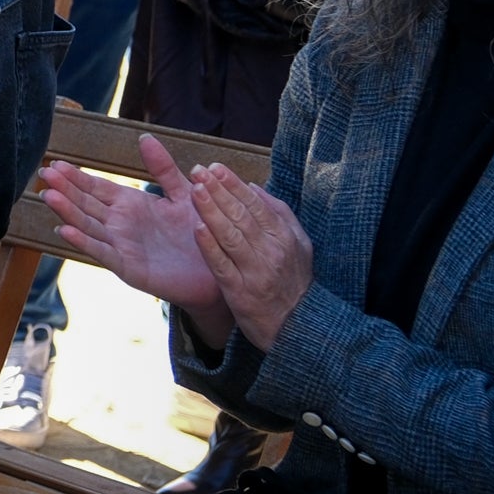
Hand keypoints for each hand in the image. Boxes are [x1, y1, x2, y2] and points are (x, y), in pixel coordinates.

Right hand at [40, 136, 232, 343]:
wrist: (222, 269)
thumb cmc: (202, 232)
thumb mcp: (183, 193)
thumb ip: (163, 168)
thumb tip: (144, 137)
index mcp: (131, 205)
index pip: (97, 187)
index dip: (76, 176)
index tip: (56, 163)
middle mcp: (121, 225)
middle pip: (86, 204)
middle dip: (65, 189)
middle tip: (43, 173)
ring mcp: (122, 247)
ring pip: (88, 226)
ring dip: (68, 212)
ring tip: (49, 196)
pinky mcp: (130, 268)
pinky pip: (104, 253)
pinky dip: (84, 242)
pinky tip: (66, 230)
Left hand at [192, 164, 312, 351]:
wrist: (298, 326)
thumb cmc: (293, 281)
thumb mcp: (298, 245)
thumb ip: (278, 214)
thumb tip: (253, 187)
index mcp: (284, 237)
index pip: (256, 204)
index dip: (233, 184)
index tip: (214, 167)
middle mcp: (271, 251)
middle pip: (242, 216)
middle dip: (219, 191)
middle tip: (198, 171)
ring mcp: (255, 272)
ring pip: (231, 236)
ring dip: (212, 212)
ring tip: (195, 191)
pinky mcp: (240, 292)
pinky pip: (222, 265)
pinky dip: (210, 247)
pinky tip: (197, 229)